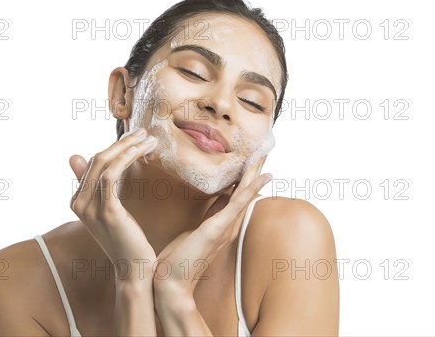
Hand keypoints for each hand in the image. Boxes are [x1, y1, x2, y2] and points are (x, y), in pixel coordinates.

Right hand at [69, 128, 158, 282]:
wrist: (135, 270)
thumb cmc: (128, 240)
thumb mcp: (110, 210)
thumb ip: (98, 186)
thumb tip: (76, 158)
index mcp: (77, 202)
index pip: (93, 163)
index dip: (115, 146)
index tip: (136, 136)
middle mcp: (78, 204)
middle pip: (97, 159)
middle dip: (122, 142)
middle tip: (144, 132)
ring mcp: (90, 209)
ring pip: (104, 164)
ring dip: (128, 146)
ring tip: (148, 139)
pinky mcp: (107, 212)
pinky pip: (111, 176)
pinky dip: (126, 159)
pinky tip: (141, 152)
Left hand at [153, 156, 271, 296]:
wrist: (170, 285)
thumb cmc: (177, 260)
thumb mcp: (196, 230)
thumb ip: (211, 215)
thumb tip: (220, 197)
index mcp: (221, 224)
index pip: (236, 195)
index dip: (244, 177)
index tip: (250, 159)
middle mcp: (227, 225)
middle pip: (244, 192)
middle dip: (254, 172)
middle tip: (263, 150)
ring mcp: (224, 227)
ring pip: (244, 194)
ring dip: (255, 174)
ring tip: (264, 155)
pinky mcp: (217, 229)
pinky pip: (238, 204)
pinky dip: (251, 188)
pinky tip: (262, 176)